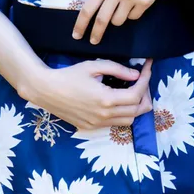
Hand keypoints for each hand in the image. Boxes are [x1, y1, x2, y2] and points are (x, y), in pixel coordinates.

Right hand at [27, 58, 152, 129]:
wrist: (46, 91)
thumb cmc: (69, 75)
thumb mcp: (93, 66)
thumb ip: (117, 69)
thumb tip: (136, 74)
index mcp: (106, 99)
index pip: (136, 94)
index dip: (146, 81)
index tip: (147, 68)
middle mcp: (104, 115)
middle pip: (138, 111)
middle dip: (145, 94)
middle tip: (142, 81)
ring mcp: (98, 124)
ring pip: (129, 121)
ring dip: (135, 107)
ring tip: (132, 91)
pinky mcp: (92, 127)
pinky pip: (115, 124)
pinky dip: (123, 114)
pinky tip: (118, 101)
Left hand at [72, 0, 185, 44]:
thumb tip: (98, 6)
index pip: (88, 8)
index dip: (80, 24)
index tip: (76, 35)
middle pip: (102, 20)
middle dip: (96, 34)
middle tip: (93, 41)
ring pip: (118, 21)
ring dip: (119, 18)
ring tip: (125, 4)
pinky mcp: (145, 2)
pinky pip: (134, 17)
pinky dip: (133, 13)